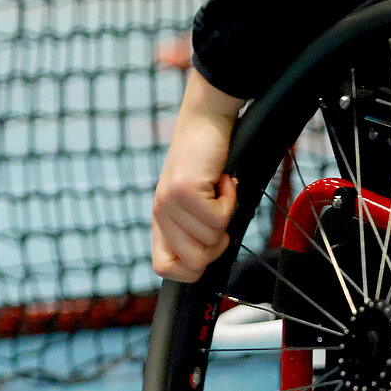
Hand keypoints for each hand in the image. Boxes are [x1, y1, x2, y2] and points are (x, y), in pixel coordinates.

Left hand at [151, 71, 244, 282]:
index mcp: (161, 222)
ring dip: (226, 213)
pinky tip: (221, 180)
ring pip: (212, 239)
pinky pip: (220, 217)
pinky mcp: (184, 191)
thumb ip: (193, 231)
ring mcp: (169, 204)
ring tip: (217, 189)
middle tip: (218, 213)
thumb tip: (207, 261)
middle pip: (195, 263)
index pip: (164, 268)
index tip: (209, 245)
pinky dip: (231, 199)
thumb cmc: (208, 163)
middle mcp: (160, 215)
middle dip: (218, 243)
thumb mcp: (196, 203)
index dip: (191, 269)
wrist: (205, 121)